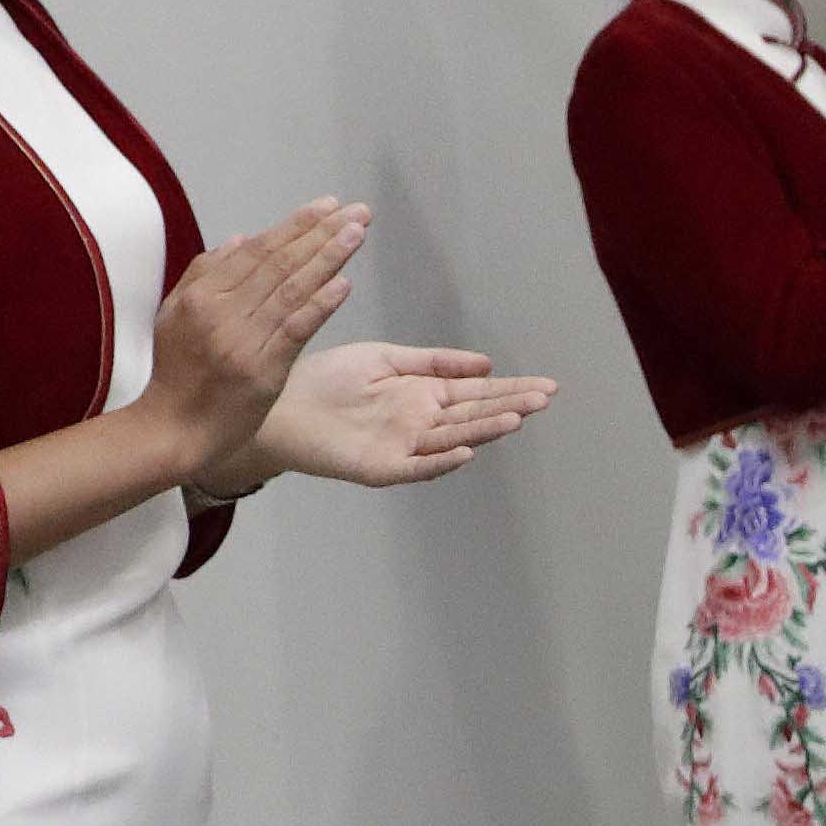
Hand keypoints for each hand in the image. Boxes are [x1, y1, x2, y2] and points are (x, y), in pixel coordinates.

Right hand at [145, 201, 364, 482]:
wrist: (173, 428)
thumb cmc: (177, 374)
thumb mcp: (175, 315)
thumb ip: (205, 273)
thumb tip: (241, 238)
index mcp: (202, 295)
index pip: (257, 251)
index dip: (294, 226)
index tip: (325, 206)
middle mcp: (221, 311)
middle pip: (279, 263)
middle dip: (320, 233)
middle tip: (355, 211)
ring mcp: (243, 340)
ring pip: (291, 290)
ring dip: (328, 258)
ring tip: (356, 233)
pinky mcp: (263, 370)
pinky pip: (296, 330)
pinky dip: (320, 305)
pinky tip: (344, 283)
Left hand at [247, 340, 554, 489]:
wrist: (280, 405)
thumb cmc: (328, 380)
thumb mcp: (384, 358)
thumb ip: (433, 362)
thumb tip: (485, 364)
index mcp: (425, 395)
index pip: (478, 392)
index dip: (511, 389)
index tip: (545, 386)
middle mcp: (422, 423)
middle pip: (474, 415)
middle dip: (509, 406)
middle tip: (544, 400)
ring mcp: (405, 447)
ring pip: (453, 438)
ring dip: (484, 430)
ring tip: (515, 418)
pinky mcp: (382, 467)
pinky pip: (417, 467)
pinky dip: (441, 462)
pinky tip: (464, 451)